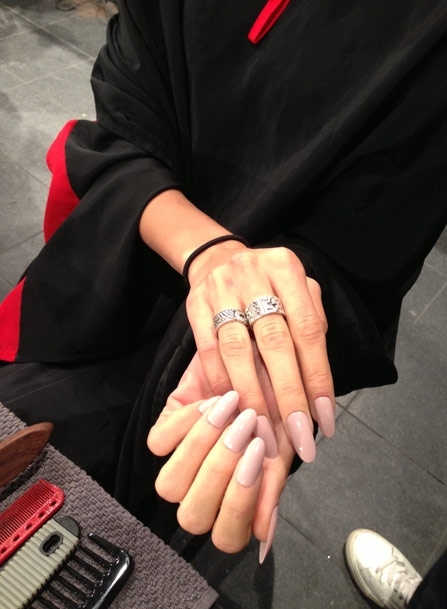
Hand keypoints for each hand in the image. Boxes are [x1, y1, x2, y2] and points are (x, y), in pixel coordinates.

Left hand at [148, 374, 292, 557]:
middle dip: (221, 472)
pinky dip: (186, 422)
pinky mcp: (162, 434)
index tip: (262, 458)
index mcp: (235, 504)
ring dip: (201, 448)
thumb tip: (263, 538)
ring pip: (170, 485)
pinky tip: (212, 401)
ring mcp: (178, 466)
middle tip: (247, 430)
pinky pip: (159, 443)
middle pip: (193, 517)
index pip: (227, 535)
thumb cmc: (275, 406)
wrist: (256, 360)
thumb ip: (272, 484)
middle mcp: (202, 492)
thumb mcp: (281, 442)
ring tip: (231, 411)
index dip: (241, 504)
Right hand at [186, 244, 335, 461]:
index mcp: (287, 269)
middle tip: (299, 435)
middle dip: (289, 394)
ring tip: (264, 431)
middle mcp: (254, 275)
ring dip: (253, 396)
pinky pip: (208, 351)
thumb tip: (317, 385)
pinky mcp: (195, 306)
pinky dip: (222, 383)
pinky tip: (233, 409)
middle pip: (274, 341)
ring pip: (237, 350)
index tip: (324, 418)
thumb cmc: (268, 284)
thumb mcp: (297, 289)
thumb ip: (311, 324)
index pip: (308, 329)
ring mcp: (220, 289)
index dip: (318, 377)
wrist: (218, 260)